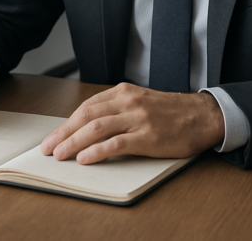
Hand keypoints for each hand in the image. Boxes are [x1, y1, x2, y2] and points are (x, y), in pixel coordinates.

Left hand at [40, 83, 224, 163]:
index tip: (54, 136)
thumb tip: (88, 127)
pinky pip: (117, 143)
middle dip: (63, 133)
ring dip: (74, 142)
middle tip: (48, 148)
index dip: (66, 123)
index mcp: (123, 92)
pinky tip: (85, 158)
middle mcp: (127, 102)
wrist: (203, 116)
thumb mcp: (140, 102)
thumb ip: (117, 110)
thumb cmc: (171, 112)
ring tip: (60, 154)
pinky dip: (98, 151)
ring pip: (97, 128)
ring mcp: (138, 118)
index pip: (86, 107)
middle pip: (86, 116)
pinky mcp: (148, 136)